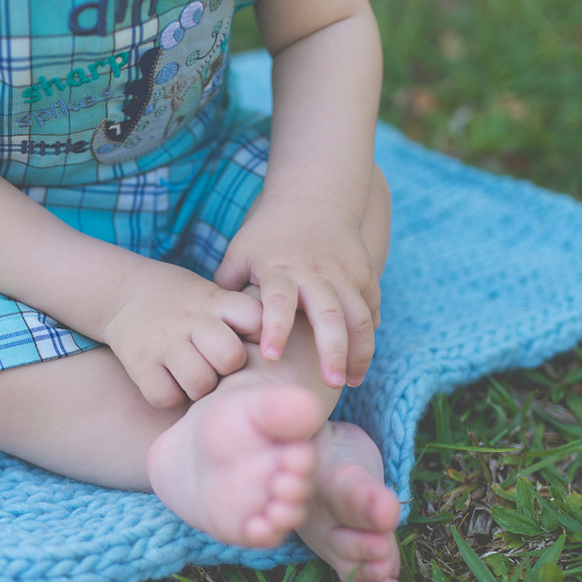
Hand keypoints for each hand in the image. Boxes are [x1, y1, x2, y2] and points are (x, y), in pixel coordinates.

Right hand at [102, 261, 261, 408]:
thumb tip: (274, 349)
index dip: (258, 335)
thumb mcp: (212, 294)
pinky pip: (166, 397)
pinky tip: (169, 382)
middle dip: (227, 367)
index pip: (255, 320)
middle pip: (230, 356)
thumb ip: (239, 316)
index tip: (247, 340)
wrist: (123, 292)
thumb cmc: (182, 301)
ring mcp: (163, 342)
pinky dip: (170, 397)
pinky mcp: (139, 363)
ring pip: (200, 382)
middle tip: (215, 364)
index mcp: (214, 301)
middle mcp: (190, 319)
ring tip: (193, 375)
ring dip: (200, 387)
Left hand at [214, 198, 380, 388]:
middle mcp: (315, 271)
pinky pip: (371, 307)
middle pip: (328, 313)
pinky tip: (359, 361)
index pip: (278, 300)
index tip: (271, 357)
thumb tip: (210, 330)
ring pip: (359, 315)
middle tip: (330, 385)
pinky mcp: (365, 272)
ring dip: (358, 351)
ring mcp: (344, 272)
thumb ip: (227, 289)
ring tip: (350, 382)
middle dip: (332, 350)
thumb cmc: (268, 234)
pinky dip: (368, 335)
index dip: (275, 328)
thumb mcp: (240, 253)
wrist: (313, 196)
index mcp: (280, 268)